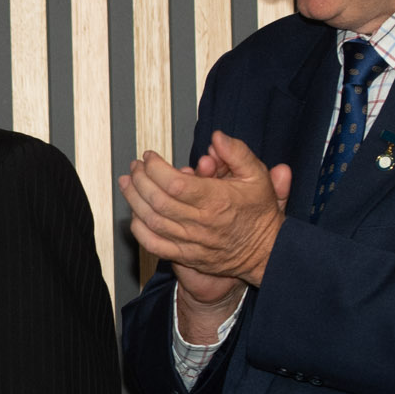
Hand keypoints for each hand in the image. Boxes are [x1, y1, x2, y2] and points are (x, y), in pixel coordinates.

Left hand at [119, 132, 292, 290]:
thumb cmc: (260, 214)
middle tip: (135, 166)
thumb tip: (217, 137)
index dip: (156, 168)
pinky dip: (139, 229)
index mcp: (217, 200)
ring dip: (134, 200)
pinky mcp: (186, 256)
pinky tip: (134, 214)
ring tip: (127, 183)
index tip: (149, 157)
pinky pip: (154, 245)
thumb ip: (237, 153)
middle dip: (140, 180)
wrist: (267, 252)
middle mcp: (201, 222)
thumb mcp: (257, 176)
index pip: (175, 184)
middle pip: (158, 200)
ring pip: (152, 221)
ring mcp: (191, 241)